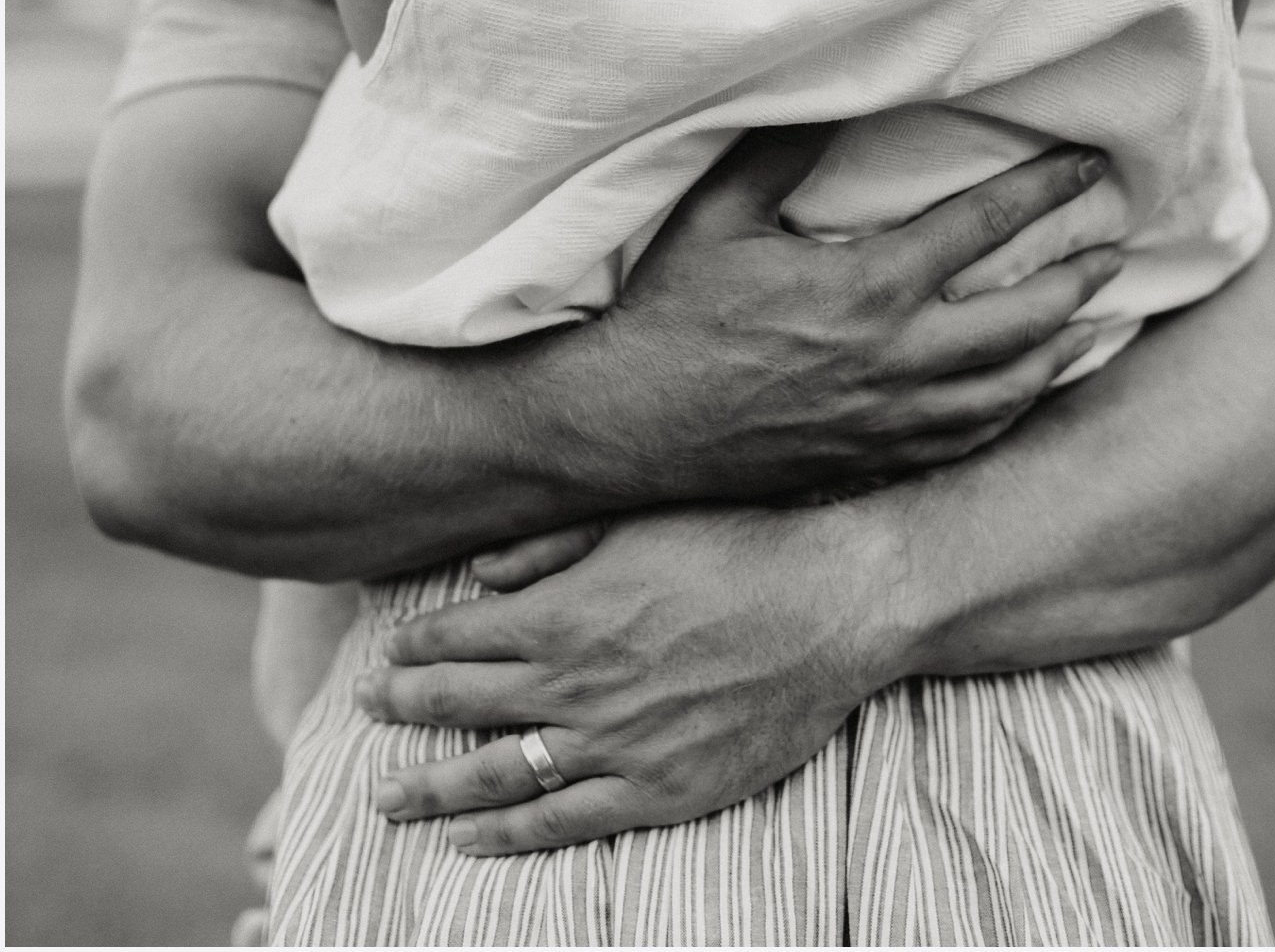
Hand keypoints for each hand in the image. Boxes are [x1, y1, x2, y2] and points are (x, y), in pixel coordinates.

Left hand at [355, 500, 896, 853]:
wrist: (828, 605)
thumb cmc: (735, 545)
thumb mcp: (637, 520)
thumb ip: (552, 546)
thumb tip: (479, 571)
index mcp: (564, 612)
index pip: (460, 636)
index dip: (413, 648)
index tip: (383, 656)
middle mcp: (574, 684)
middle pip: (460, 704)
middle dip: (400, 708)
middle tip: (360, 711)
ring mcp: (611, 744)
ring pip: (494, 775)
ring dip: (430, 787)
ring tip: (385, 796)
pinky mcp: (655, 790)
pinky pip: (560, 823)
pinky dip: (503, 836)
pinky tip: (466, 839)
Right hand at [545, 129, 1121, 504]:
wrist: (633, 425)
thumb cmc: (672, 314)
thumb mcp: (717, 214)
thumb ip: (783, 150)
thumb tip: (837, 92)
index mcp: (867, 287)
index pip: (982, 226)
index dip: (1044, 189)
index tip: (1088, 165)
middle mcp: (896, 358)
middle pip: (1024, 315)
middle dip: (1079, 275)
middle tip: (1116, 246)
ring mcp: (893, 418)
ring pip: (1011, 386)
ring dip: (1065, 347)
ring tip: (1100, 316)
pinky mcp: (877, 459)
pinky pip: (972, 437)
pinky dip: (1017, 408)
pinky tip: (1030, 389)